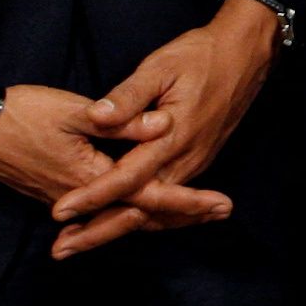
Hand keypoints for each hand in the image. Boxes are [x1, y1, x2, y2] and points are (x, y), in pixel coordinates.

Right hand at [0, 77, 233, 248]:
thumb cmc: (24, 113)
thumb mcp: (75, 111)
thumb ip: (122, 119)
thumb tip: (164, 124)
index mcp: (93, 177)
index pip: (151, 196)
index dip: (188, 201)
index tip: (219, 204)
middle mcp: (84, 198)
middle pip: (142, 216)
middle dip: (183, 215)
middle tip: (221, 212)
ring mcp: (70, 200)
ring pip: (124, 217)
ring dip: (160, 217)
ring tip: (196, 214)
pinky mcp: (60, 194)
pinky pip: (105, 212)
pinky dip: (130, 215)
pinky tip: (145, 212)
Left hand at [47, 0, 281, 256]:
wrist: (245, 55)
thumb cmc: (200, 56)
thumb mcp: (160, 67)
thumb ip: (128, 96)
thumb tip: (97, 117)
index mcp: (172, 138)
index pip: (125, 178)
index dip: (92, 197)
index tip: (60, 212)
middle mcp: (185, 161)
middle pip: (139, 210)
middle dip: (99, 232)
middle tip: (60, 250)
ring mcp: (194, 165)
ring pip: (154, 212)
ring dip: (116, 229)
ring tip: (79, 243)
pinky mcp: (197, 162)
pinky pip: (167, 204)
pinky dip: (141, 219)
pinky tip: (120, 224)